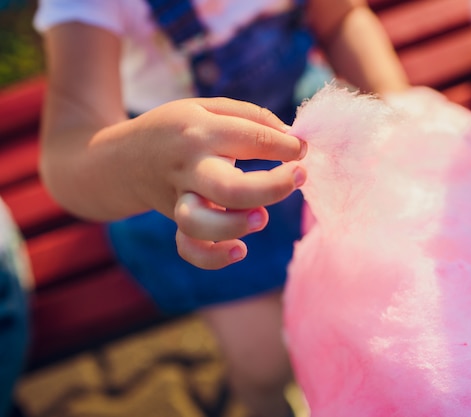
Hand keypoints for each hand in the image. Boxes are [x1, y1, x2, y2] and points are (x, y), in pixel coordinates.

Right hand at [124, 97, 306, 268]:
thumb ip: (251, 117)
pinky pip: (189, 248)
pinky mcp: (177, 221)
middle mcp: (190, 167)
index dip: (286, 146)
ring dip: (237, 225)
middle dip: (272, 187)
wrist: (121, 159)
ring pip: (202, 224)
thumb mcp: (207, 108)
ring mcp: (180, 198)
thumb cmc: (177, 129)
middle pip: (230, 188)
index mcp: (201, 131)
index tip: (301, 149)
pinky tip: (240, 250)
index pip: (251, 138)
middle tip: (299, 175)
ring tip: (262, 218)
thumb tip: (292, 138)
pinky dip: (213, 256)